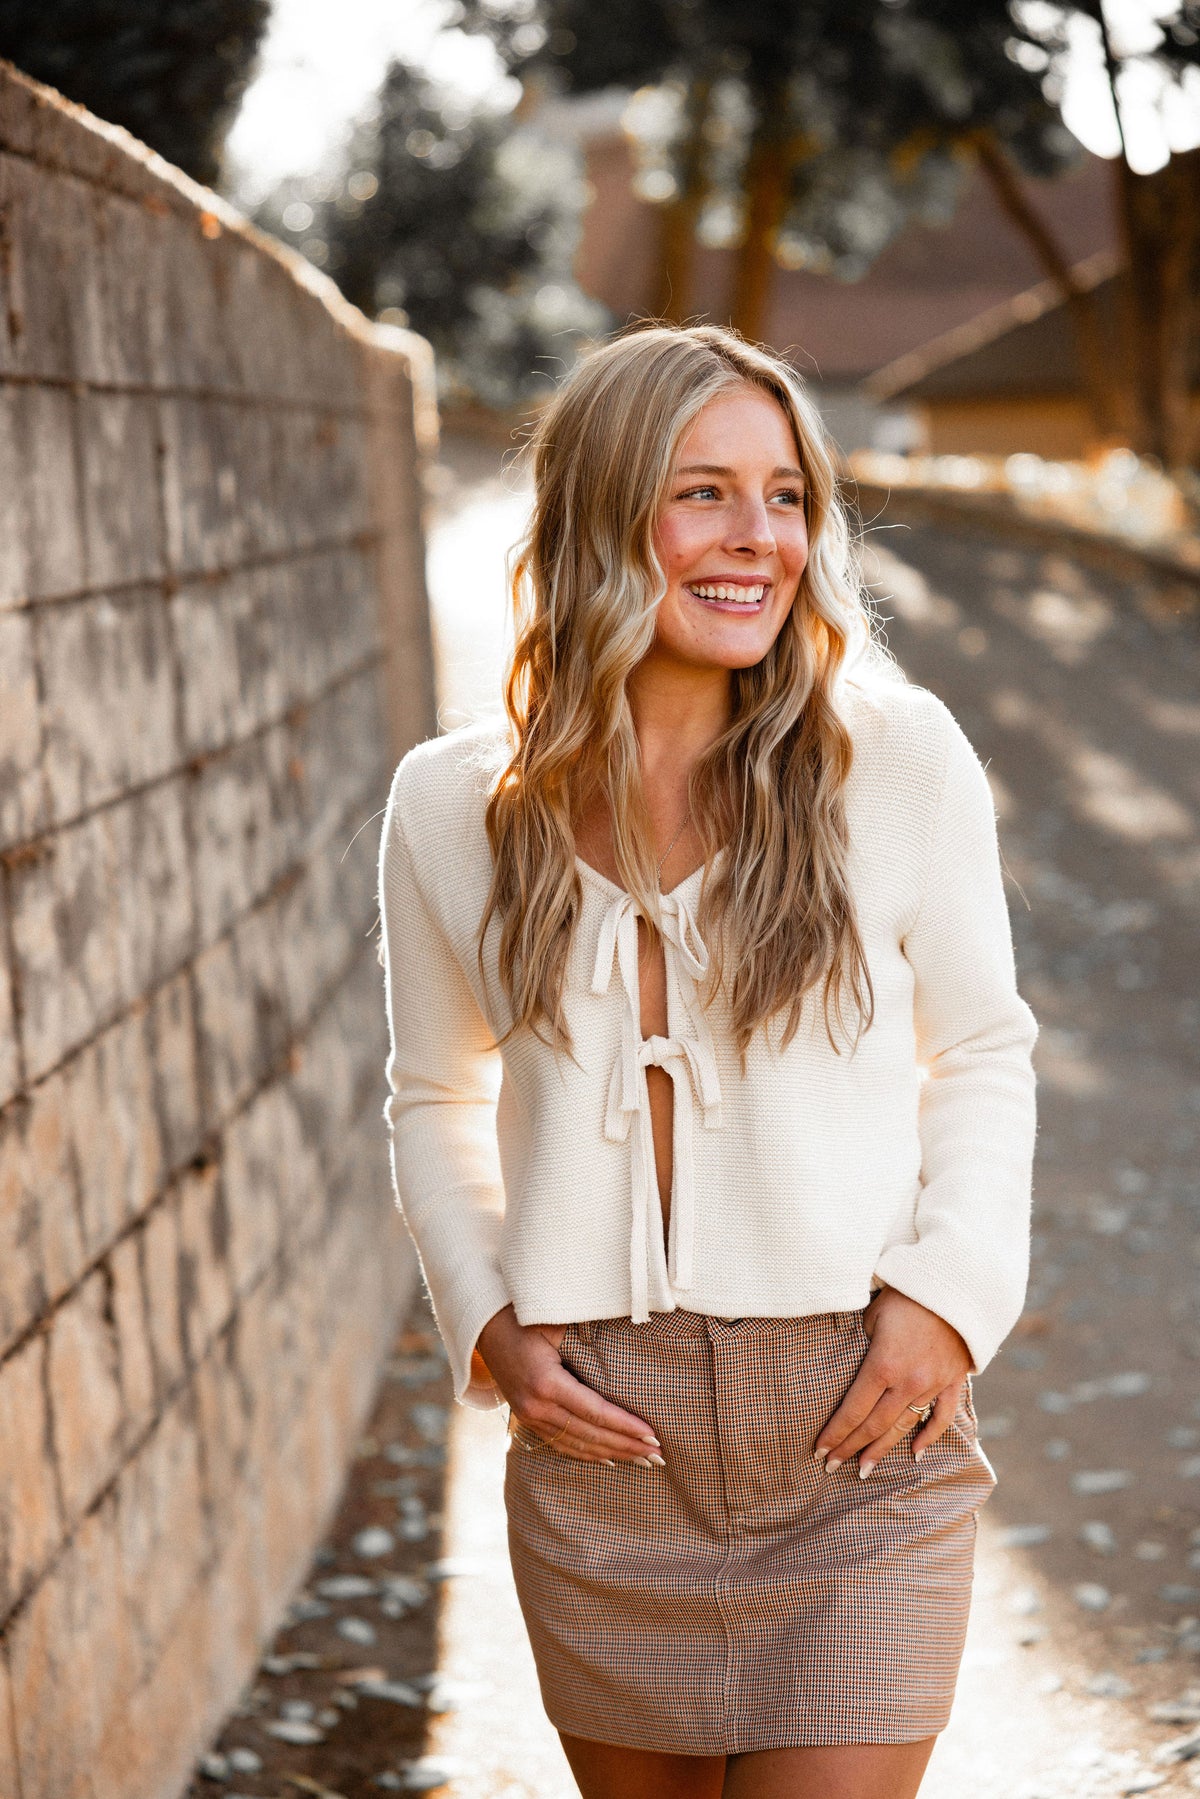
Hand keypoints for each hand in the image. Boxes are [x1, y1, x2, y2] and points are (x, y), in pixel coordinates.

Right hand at [476, 1305, 664, 1465]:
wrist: (485, 1329)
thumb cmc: (524, 1317)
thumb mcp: (554, 1321)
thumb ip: (586, 1332)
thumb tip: (627, 1326)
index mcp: (546, 1383)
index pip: (595, 1412)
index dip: (625, 1426)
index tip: (652, 1435)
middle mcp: (537, 1407)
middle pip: (590, 1435)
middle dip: (627, 1446)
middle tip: (659, 1455)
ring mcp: (531, 1417)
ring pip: (578, 1445)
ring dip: (613, 1454)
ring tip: (643, 1461)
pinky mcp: (529, 1420)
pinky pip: (562, 1445)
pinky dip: (588, 1454)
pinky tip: (610, 1459)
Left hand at [814, 1287, 971, 1477]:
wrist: (957, 1285)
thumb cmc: (907, 1293)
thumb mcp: (873, 1314)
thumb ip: (860, 1345)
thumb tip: (851, 1366)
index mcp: (883, 1365)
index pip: (853, 1410)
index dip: (835, 1433)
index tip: (819, 1451)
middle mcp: (908, 1382)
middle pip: (874, 1425)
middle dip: (850, 1447)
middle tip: (831, 1467)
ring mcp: (933, 1385)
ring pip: (903, 1426)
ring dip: (882, 1449)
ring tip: (864, 1468)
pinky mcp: (953, 1381)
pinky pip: (942, 1416)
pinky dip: (929, 1436)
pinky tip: (915, 1453)